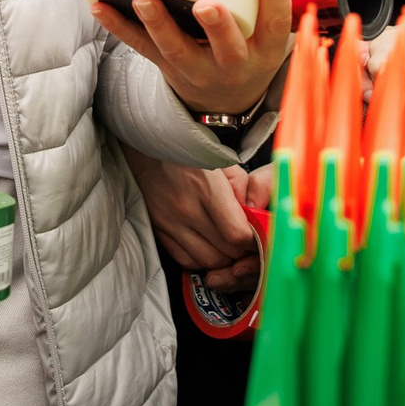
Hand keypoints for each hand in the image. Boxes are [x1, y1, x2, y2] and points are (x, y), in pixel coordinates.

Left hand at [95, 0, 294, 115]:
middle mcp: (236, 62)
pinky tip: (100, 6)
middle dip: (217, 25)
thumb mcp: (271, 24)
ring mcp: (198, 68)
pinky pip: (141, 48)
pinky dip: (119, 27)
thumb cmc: (252, 41)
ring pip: (177, 49)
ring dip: (158, 24)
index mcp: (268, 47)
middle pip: (228, 47)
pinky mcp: (167, 67)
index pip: (277, 21)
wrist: (228, 97)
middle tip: (206, 4)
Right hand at [125, 150, 257, 288]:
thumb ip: (244, 187)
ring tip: (227, 244)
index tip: (257, 235)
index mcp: (206, 187)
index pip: (237, 234)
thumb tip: (254, 215)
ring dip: (223, 258)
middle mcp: (186, 208)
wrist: (147, 145)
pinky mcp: (158, 230)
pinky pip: (185, 260)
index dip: (253, 240)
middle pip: (225, 251)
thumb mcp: (223, 160)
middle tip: (246, 240)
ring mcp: (169, 222)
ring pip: (207, 261)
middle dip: (241, 250)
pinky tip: (208, 246)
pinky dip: (201, 259)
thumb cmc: (188, 151)